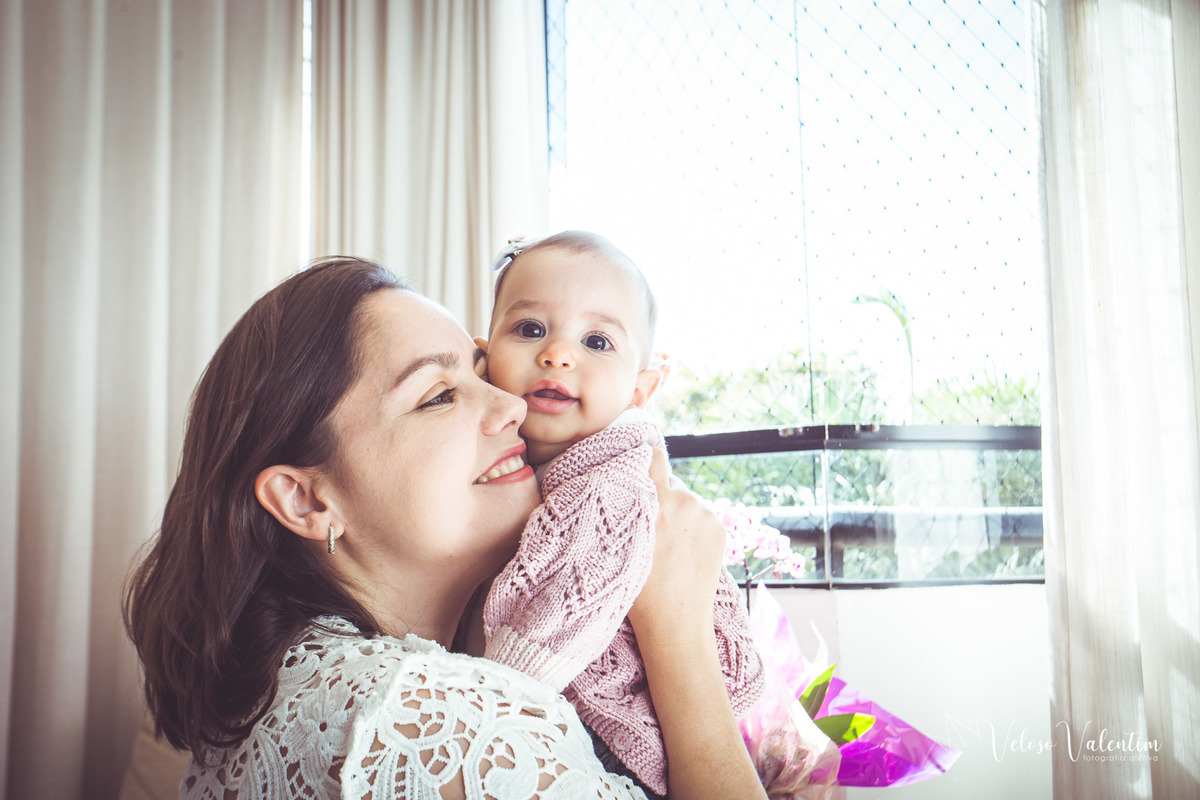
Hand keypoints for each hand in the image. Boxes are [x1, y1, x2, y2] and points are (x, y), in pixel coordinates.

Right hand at [628, 448, 725, 642]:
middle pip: (669, 482)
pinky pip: (701, 516)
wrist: (676, 623)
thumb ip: (627, 505)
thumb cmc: (639, 589)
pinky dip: (693, 527)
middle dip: (659, 496)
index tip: (637, 466)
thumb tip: (628, 476)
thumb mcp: (621, 542)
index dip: (644, 458)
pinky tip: (684, 552)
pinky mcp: (721, 527)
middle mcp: (684, 500)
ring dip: (677, 513)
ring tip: (668, 547)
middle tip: (650, 527)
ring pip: (686, 500)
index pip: (653, 455)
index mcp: (655, 501)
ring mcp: (706, 513)